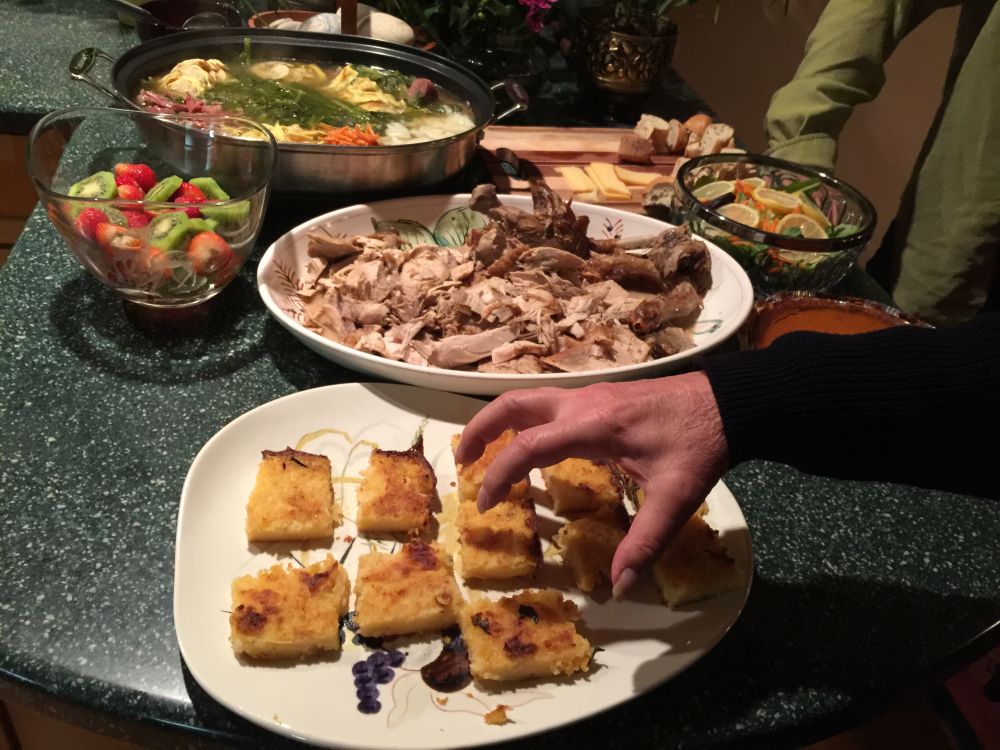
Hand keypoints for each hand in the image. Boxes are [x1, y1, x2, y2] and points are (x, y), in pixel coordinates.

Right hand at [454, 373, 728, 598]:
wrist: (729, 403)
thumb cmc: (701, 445)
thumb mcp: (677, 498)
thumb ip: (646, 542)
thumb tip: (621, 586)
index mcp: (593, 425)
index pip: (527, 446)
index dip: (499, 475)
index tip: (484, 504)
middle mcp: (582, 402)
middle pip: (512, 404)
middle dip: (479, 430)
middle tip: (461, 463)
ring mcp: (589, 395)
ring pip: (527, 398)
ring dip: (498, 422)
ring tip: (482, 453)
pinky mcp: (599, 397)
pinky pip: (546, 404)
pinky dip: (523, 421)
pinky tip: (529, 447)